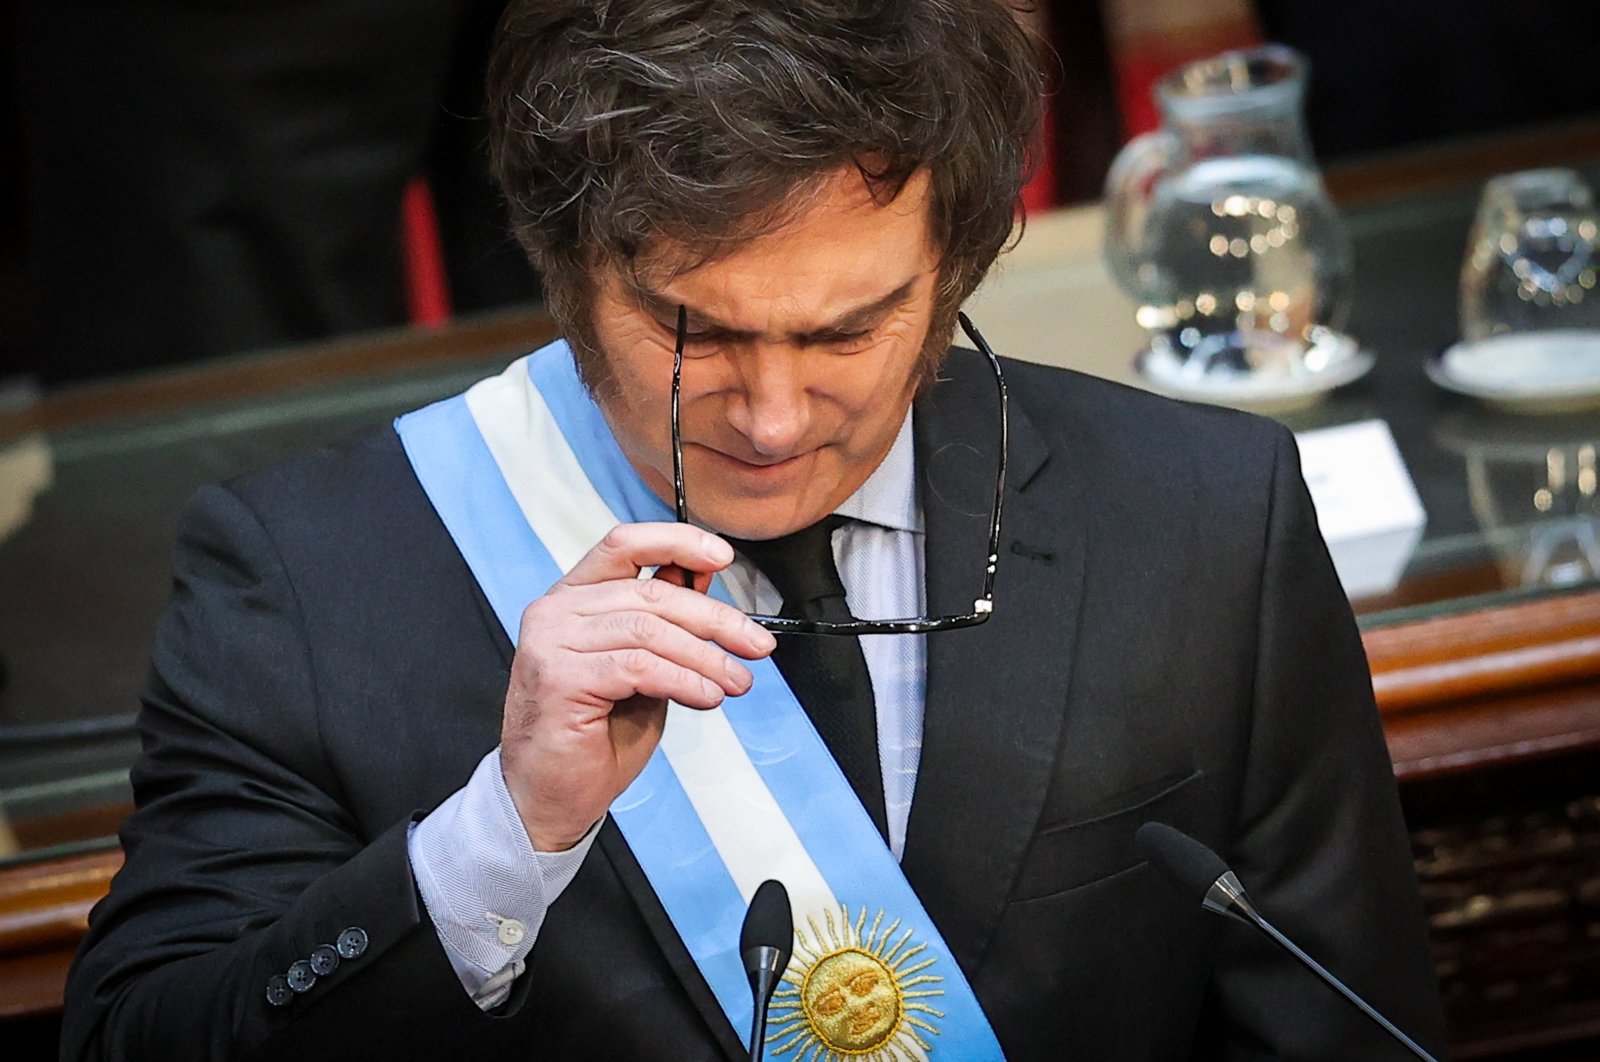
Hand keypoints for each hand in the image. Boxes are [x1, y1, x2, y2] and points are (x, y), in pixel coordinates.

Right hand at [499, 522, 775, 850]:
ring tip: (735, 681)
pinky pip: (639, 666)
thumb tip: (701, 576)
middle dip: (715, 619)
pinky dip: (683, 680)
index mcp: (574, 598)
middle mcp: (556, 611)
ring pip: (649, 630)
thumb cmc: (594, 735)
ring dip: (706, 657)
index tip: (722, 555)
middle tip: (755, 644)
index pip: (624, 544)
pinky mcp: (559, 678)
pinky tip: (706, 696)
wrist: (548, 797)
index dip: (677, 541)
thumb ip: (663, 622)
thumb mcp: (644, 667)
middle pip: (650, 591)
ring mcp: (551, 642)